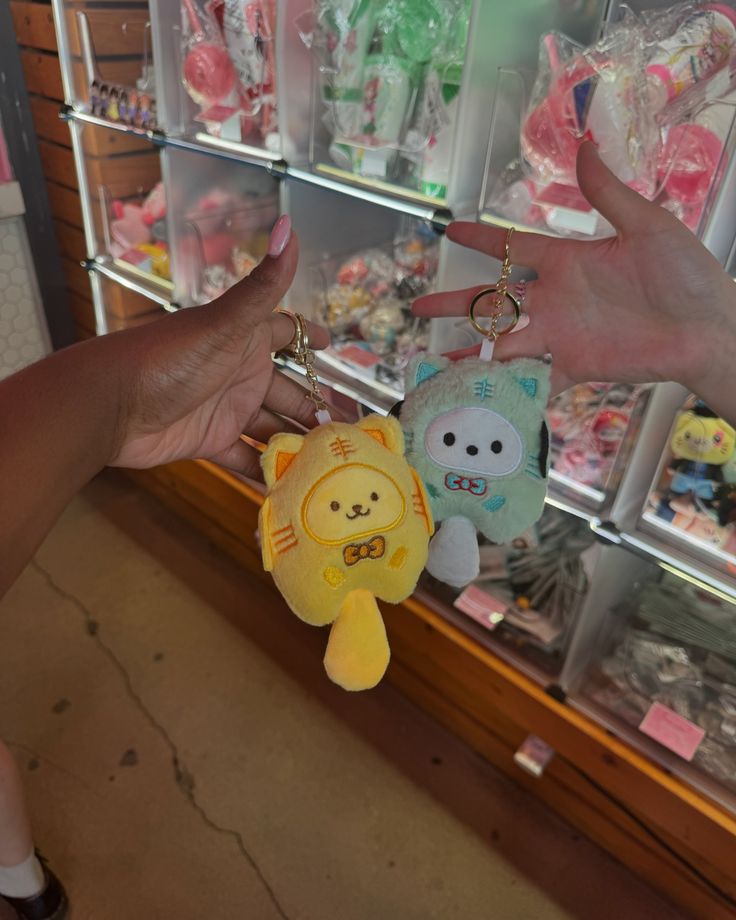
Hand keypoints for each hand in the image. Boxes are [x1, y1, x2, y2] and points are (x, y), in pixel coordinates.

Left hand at [107, 218, 332, 478]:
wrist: (111, 405)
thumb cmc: (169, 358)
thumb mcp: (224, 323)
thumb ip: (263, 285)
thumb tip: (290, 226)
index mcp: (246, 339)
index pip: (288, 333)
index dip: (311, 339)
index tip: (335, 346)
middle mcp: (240, 372)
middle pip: (289, 391)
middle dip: (319, 408)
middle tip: (352, 433)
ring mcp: (226, 408)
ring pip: (273, 426)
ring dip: (300, 442)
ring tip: (335, 463)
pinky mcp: (210, 441)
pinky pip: (246, 458)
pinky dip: (267, 472)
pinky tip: (295, 487)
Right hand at [414, 143, 735, 401]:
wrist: (707, 327)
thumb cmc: (685, 274)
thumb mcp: (647, 224)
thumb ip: (607, 193)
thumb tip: (584, 146)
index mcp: (568, 261)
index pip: (513, 247)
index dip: (482, 238)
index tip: (450, 229)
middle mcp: (556, 299)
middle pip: (493, 300)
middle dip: (454, 303)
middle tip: (418, 308)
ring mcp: (562, 335)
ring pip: (503, 342)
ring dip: (471, 349)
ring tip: (437, 359)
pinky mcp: (575, 366)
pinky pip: (534, 378)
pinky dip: (508, 386)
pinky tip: (478, 393)